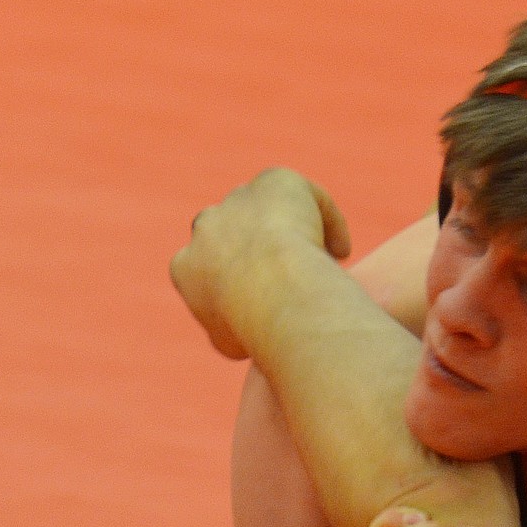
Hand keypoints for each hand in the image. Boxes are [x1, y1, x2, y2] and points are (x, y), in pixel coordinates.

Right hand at [169, 167, 351, 358]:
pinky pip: (304, 195)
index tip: (261, 301)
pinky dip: (324, 217)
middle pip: (230, 230)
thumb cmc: (252, 326)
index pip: (206, 270)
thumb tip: (245, 334)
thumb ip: (228, 329)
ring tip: (319, 258)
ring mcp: (240, 200)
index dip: (236, 284)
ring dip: (289, 227)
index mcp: (186, 266)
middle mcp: (206, 226)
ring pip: (266, 208)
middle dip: (255, 247)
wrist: (274, 290)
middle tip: (287, 273)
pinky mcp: (275, 182)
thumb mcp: (230, 344)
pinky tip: (340, 249)